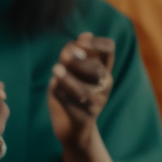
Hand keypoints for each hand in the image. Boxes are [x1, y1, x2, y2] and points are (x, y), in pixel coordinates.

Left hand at [47, 33, 114, 150]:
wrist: (72, 127)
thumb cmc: (69, 92)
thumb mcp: (69, 69)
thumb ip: (73, 53)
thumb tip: (85, 34)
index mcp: (102, 68)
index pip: (108, 50)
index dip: (96, 44)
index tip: (80, 42)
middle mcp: (104, 84)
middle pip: (97, 69)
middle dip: (80, 62)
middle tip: (63, 57)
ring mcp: (97, 102)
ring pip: (85, 90)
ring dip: (70, 79)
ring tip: (55, 70)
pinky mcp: (85, 117)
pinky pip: (74, 106)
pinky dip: (63, 96)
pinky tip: (53, 90)